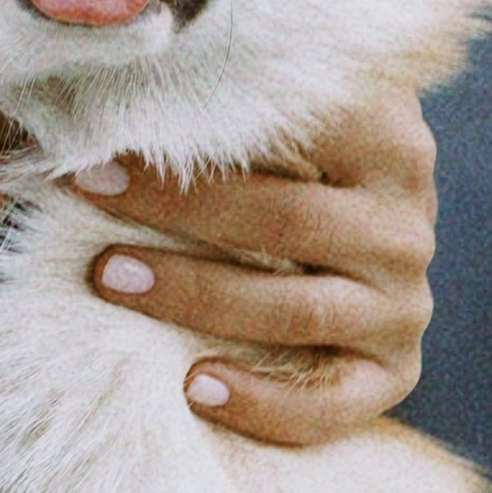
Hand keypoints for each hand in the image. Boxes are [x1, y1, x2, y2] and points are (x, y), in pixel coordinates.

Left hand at [73, 87, 436, 448]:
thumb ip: (221, 96)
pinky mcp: (391, 371)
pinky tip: (194, 385)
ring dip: (197, 297)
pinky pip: (333, 404)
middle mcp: (405, 224)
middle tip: (86, 194)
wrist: (350, 227)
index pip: (296, 136)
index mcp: (387, 140)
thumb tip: (104, 88)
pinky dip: (264, 403)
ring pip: (299, 310)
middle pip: (288, 220)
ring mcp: (403, 303)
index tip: (100, 140)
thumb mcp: (267, 112)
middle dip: (176, 209)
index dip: (192, 139)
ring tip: (111, 279)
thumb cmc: (278, 158)